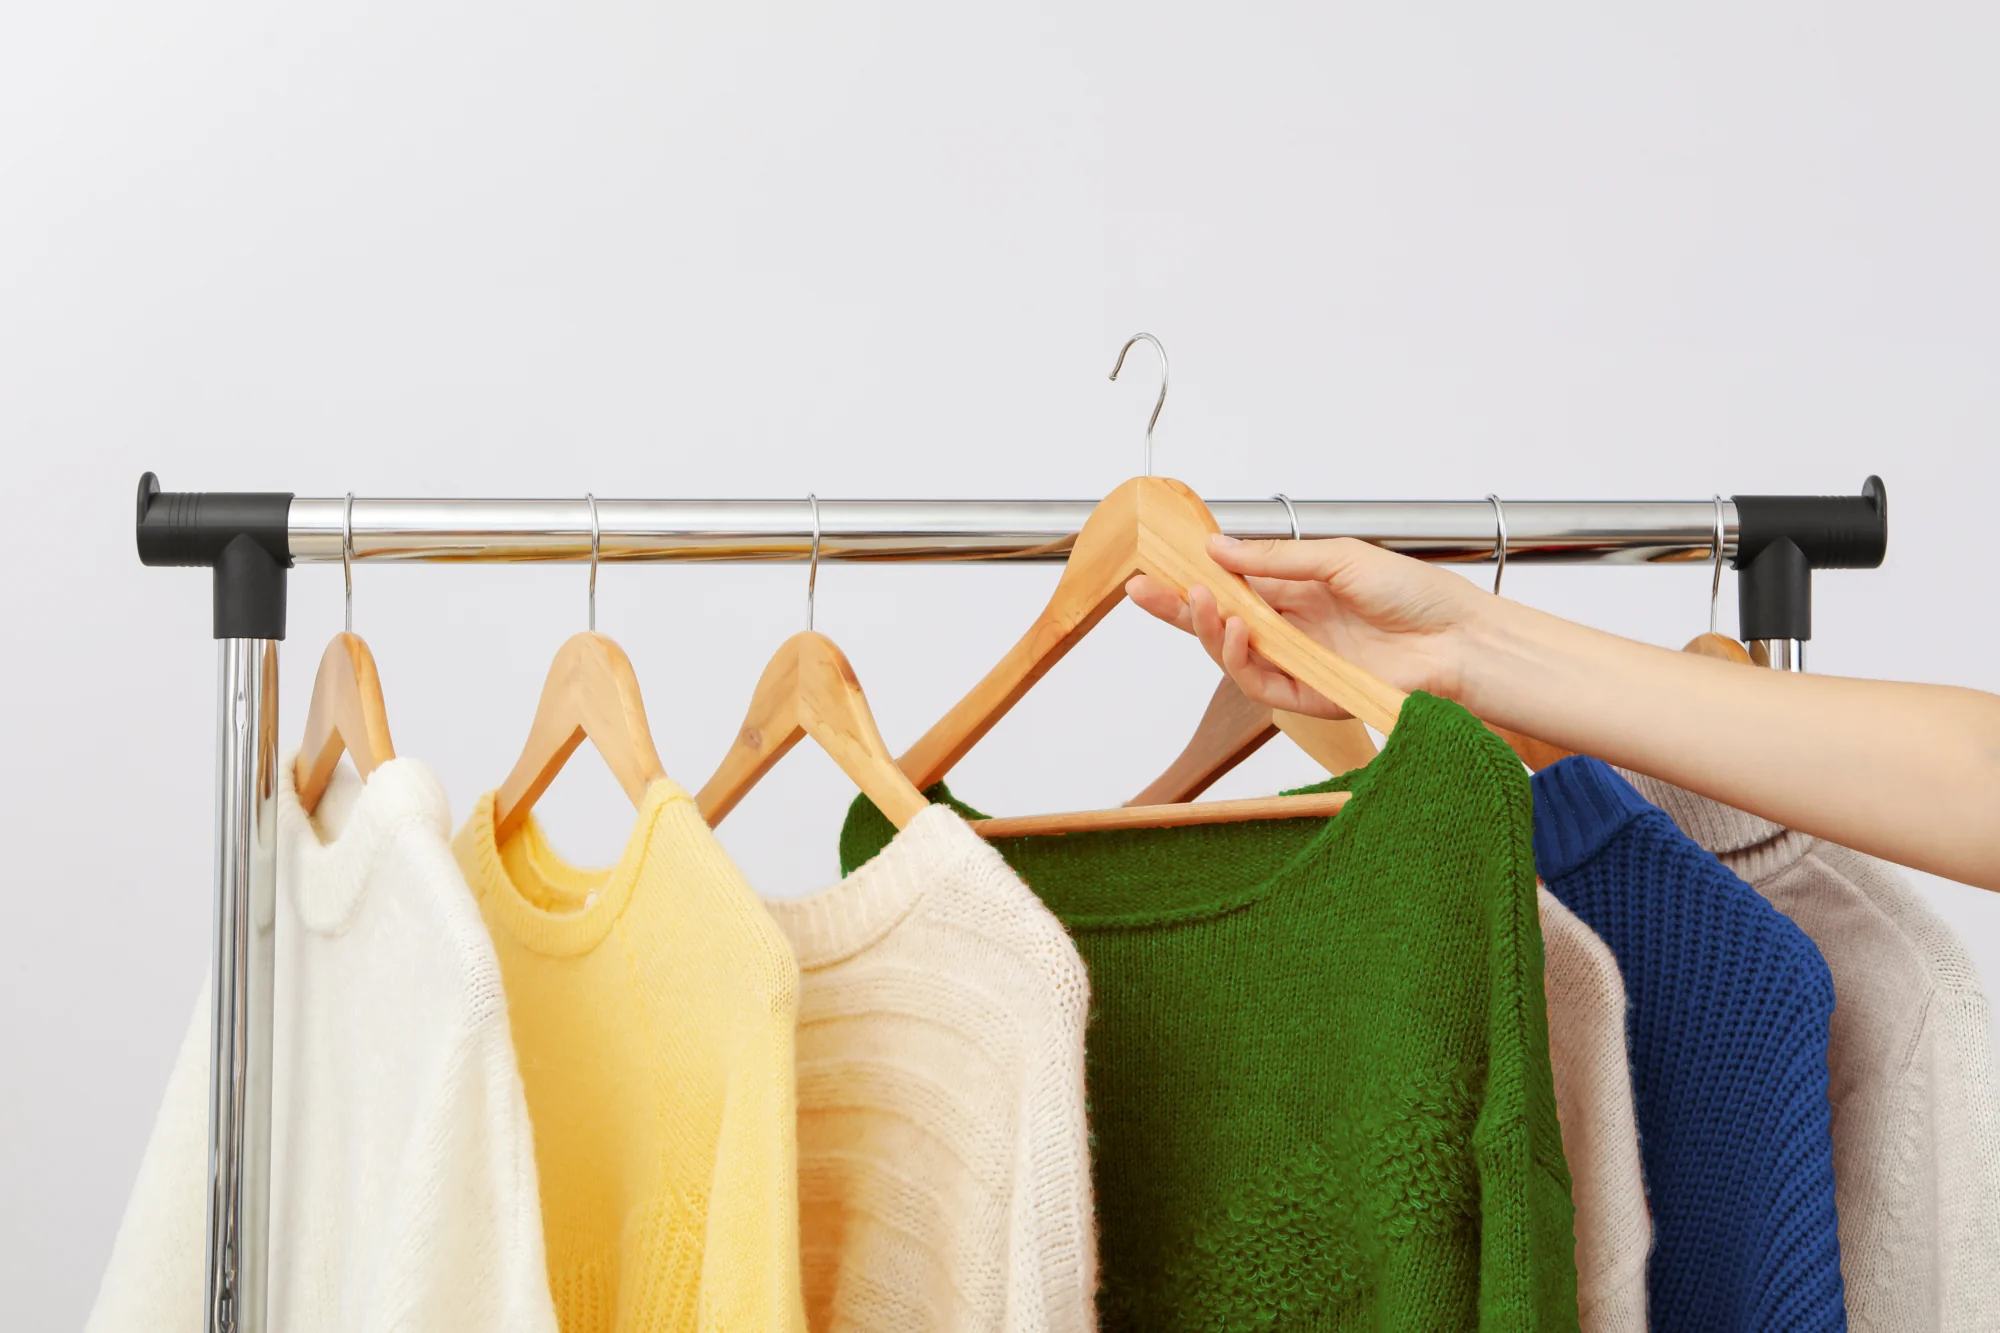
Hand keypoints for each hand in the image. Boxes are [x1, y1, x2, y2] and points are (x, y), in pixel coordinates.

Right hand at [1126, 535, 1484, 717]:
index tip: (1155, 562)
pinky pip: (1261, 685)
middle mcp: (1292, 628)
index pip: (1232, 585)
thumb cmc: (1416, 594)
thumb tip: (1218, 548)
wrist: (1460, 639)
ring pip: (1231, 655)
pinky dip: (1239, 660)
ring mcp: (1299, 662)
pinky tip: (1235, 633)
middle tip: (1141, 591)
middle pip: (1219, 622)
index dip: (1192, 577)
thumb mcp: (1338, 558)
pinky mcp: (1311, 695)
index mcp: (1297, 590)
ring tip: (1197, 602)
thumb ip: (1276, 559)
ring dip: (1206, 630)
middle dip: (1177, 608)